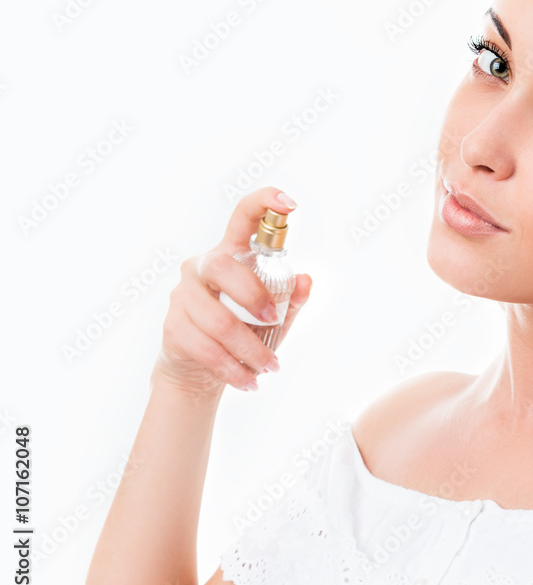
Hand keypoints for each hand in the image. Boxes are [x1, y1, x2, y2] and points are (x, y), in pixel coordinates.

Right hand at [151, 187, 311, 398]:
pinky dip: (232, 368)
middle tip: (274, 320)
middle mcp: (202, 267)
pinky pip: (204, 348)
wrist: (201, 371)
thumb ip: (292, 299)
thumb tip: (307, 280)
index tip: (290, 203)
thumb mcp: (277, 317)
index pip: (242, 218)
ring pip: (217, 320)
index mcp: (232, 255)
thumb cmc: (244, 333)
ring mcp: (183, 296)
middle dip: (253, 296)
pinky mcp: (173, 326)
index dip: (264, 203)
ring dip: (249, 348)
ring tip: (270, 367)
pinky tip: (248, 381)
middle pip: (223, 268)